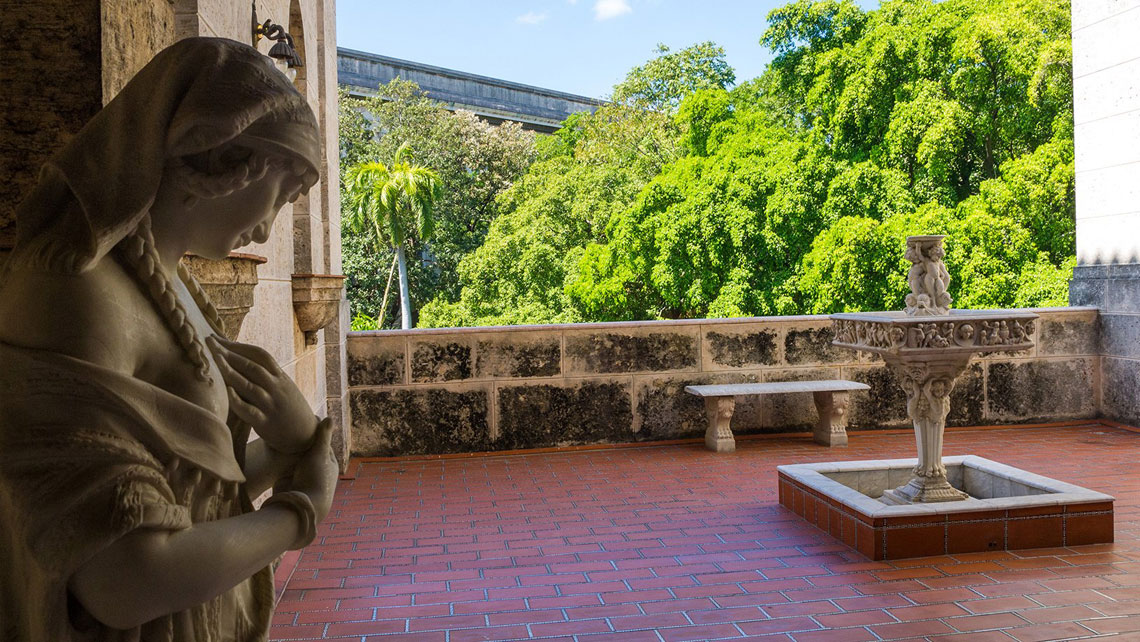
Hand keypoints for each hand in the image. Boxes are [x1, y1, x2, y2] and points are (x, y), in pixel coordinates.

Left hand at [206, 334, 317, 453]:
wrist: (306, 434)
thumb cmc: (288, 408)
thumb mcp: (283, 386)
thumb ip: (267, 375)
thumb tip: (240, 359)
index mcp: (281, 377)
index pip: (260, 355)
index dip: (240, 345)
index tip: (221, 339)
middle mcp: (276, 388)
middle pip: (252, 366)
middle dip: (230, 352)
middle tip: (210, 342)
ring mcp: (271, 405)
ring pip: (249, 385)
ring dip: (230, 371)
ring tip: (213, 360)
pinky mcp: (265, 423)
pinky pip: (249, 410)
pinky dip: (237, 400)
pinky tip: (226, 391)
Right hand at [286, 418, 338, 522]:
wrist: (299, 505)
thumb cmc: (314, 479)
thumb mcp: (319, 454)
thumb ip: (323, 437)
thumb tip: (329, 417)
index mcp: (329, 463)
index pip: (321, 442)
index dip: (312, 430)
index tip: (303, 417)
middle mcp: (317, 469)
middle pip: (307, 449)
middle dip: (300, 439)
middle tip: (288, 422)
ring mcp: (302, 475)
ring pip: (295, 457)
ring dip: (289, 448)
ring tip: (279, 431)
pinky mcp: (288, 480)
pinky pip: (284, 465)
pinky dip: (281, 458)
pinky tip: (272, 446)